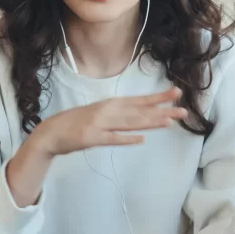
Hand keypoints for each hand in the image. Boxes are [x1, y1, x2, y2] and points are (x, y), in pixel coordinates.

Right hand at [30, 88, 187, 156]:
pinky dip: (126, 139)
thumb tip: (139, 117)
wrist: (51, 132)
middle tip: (183, 110)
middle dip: (162, 111)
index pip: (140, 100)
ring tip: (168, 122)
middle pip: (140, 111)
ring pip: (130, 123)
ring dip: (150, 122)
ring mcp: (100, 124)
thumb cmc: (77, 123)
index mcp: (111, 104)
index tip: (178, 94)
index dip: (159, 98)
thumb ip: (118, 115)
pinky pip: (112, 138)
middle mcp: (108, 111)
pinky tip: (141, 139)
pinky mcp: (92, 138)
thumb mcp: (99, 114)